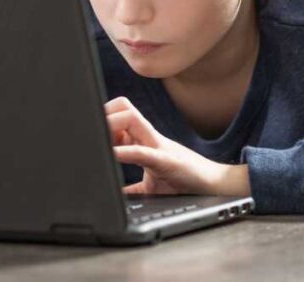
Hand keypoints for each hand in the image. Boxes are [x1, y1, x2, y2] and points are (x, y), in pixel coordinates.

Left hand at [105, 96, 250, 196]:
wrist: (213, 186)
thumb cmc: (183, 181)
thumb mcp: (150, 184)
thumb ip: (131, 188)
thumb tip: (113, 196)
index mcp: (145, 140)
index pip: (122, 113)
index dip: (104, 116)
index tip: (91, 132)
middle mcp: (150, 137)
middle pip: (124, 108)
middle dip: (104, 114)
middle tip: (90, 131)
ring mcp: (159, 146)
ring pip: (132, 120)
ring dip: (111, 125)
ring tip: (96, 137)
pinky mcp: (167, 161)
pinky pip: (143, 151)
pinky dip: (126, 151)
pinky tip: (114, 154)